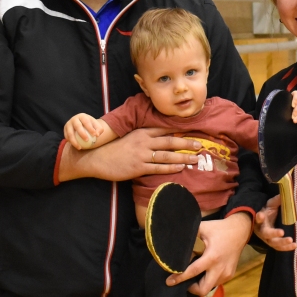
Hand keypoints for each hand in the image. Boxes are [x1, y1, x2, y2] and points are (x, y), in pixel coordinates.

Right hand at [58, 127, 199, 181]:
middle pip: (170, 141)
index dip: (179, 130)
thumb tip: (158, 137)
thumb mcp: (129, 136)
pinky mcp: (138, 167)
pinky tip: (181, 167)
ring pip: (167, 155)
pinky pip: (158, 167)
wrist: (97, 157)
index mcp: (142, 132)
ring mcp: (141, 155)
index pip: (164, 129)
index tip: (192, 130)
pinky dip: (171, 167)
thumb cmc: (113, 148)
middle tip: (200, 144)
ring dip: (183, 157)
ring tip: (195, 158)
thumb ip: (144, 136)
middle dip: (186, 143)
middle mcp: (143, 142)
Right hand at [64, 113, 101, 149]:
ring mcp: (68, 124)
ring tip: (80, 147)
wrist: (82, 125)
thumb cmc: (91, 126)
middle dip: (82, 133)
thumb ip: (99, 129)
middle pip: (77, 126)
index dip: (90, 128)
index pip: (86, 122)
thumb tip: (97, 134)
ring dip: (74, 141)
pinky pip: (67, 137)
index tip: (95, 135)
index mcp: (82, 116)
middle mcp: (74, 119)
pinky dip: (71, 142)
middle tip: (87, 140)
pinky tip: (77, 147)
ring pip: (70, 133)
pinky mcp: (65, 130)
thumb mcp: (97, 126)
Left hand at [168, 212, 251, 295]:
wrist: (240, 231)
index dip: (180, 278)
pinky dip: (208, 280)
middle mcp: (220, 268)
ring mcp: (226, 273)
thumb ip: (189, 238)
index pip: (193, 271)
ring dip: (200, 284)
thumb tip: (174, 245)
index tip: (169, 282)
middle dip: (192, 289)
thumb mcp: (202, 229)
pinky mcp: (230, 275)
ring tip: (195, 274)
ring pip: (210, 287)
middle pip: (203, 289)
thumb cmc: (218, 229)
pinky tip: (206, 271)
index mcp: (212, 257)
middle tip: (185, 281)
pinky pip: (216, 283)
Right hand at [253, 195, 295, 251]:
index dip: (258, 218)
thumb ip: (276, 200)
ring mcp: (267, 239)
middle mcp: (262, 231)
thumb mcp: (271, 205)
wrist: (266, 222)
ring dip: (282, 242)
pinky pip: (279, 248)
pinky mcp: (273, 244)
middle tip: (281, 232)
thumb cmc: (267, 212)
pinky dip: (287, 248)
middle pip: (266, 234)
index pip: (257, 219)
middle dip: (273, 233)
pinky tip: (295, 245)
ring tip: (291, 240)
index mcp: (259, 220)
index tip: (261, 215)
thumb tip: (285, 193)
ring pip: (273, 243)